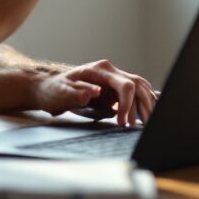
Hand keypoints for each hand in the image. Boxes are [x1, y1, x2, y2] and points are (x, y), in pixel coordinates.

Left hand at [36, 60, 156, 127]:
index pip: (125, 85)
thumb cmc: (54, 90)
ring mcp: (114, 79)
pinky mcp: (115, 88)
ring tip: (148, 124)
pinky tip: (146, 115)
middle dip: (142, 107)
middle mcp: (111, 72)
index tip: (122, 123)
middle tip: (140, 128)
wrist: (50, 88)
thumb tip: (94, 92)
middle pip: (138, 85)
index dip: (127, 105)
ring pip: (141, 88)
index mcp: (100, 70)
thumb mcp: (60, 92)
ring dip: (146, 105)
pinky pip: (136, 93)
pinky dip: (144, 103)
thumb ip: (76, 92)